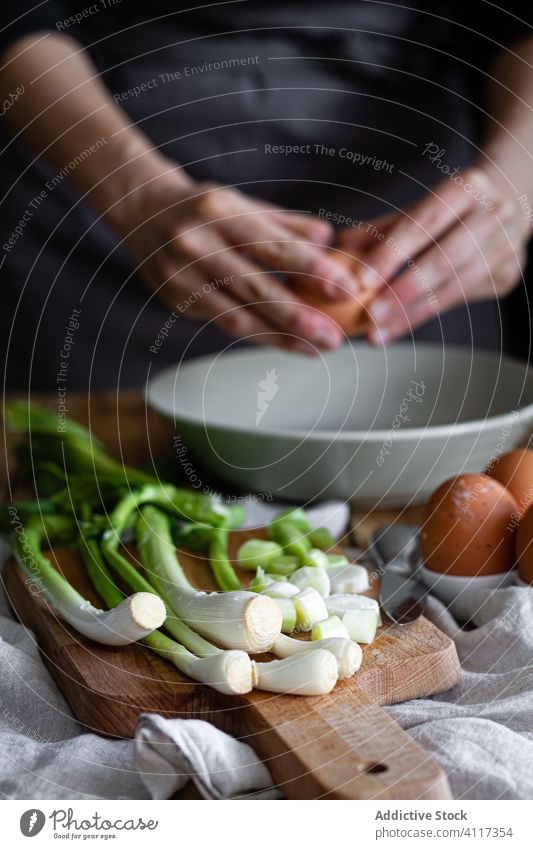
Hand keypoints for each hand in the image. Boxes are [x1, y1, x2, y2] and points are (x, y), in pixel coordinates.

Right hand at [111, 161, 360, 351]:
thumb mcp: (243, 203)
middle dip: (299, 317)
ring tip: (315, 348)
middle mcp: (196, 244)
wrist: (142, 213)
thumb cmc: (205, 208)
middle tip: (333, 338)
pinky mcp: (175, 300)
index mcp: (219, 211)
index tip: (346, 289)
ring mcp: (181, 277)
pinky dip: (259, 334)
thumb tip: (330, 240)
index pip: (273, 246)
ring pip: (238, 316)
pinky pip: (225, 323)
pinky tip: (286, 342)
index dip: (312, 270)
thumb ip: (285, 224)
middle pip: (255, 288)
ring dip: (281, 337)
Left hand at [339, 167, 528, 342]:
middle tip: (370, 315)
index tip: (362, 279)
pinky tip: (396, 328)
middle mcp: (494, 215)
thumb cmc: (449, 212)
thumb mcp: (418, 210)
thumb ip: (381, 230)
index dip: (391, 252)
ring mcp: (506, 246)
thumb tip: (342, 246)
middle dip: (402, 291)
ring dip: (411, 313)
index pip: (423, 223)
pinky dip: (424, 316)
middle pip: (443, 259)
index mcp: (466, 187)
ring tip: (378, 331)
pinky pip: (460, 300)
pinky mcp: (508, 275)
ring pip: (453, 287)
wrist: (508, 208)